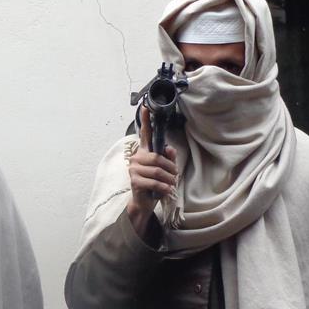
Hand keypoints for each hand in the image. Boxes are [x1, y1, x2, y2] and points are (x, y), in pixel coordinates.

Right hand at [126, 106, 177, 236]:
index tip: (145, 107)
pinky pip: (153, 182)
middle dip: (170, 167)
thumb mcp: (165, 170)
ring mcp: (133, 169)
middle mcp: (137, 157)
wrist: (144, 202)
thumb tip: (169, 148)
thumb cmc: (155, 184)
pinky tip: (166, 190)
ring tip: (171, 184)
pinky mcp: (134, 181)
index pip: (144, 134)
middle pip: (157, 157)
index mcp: (144, 152)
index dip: (145, 120)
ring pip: (157, 170)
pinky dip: (163, 187)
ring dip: (169, 179)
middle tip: (175, 175)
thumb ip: (169, 158)